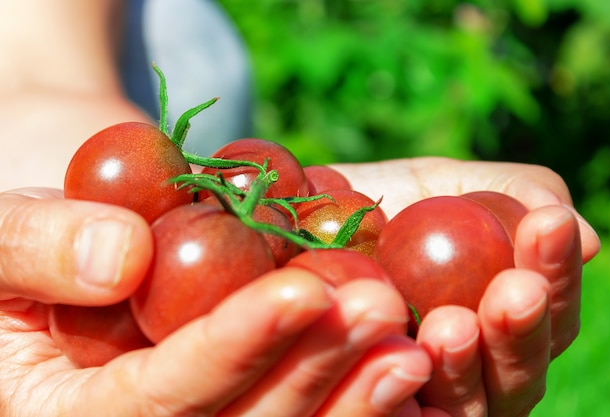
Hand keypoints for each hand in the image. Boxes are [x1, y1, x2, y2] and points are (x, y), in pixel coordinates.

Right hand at [0, 188, 444, 416]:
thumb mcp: (0, 234)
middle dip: (316, 375)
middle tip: (385, 314)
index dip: (232, 348)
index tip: (302, 292)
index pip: (160, 401)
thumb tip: (119, 258)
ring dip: (356, 398)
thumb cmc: (27, 243)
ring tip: (416, 343)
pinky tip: (423, 377)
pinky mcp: (243, 406)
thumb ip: (35, 247)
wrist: (70, 254)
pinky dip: (365, 407)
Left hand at [335, 157, 599, 416]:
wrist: (312, 219)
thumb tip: (585, 238)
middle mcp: (478, 366)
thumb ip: (514, 196)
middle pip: (521, 369)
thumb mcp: (450, 184)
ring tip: (452, 325)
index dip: (558, 270)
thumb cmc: (390, 204)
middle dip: (523, 328)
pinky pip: (406, 416)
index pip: (551, 309)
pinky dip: (412, 400)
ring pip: (472, 403)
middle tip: (515, 290)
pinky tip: (406, 365)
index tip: (551, 223)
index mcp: (504, 316)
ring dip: (468, 367)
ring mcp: (433, 394)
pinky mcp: (384, 407)